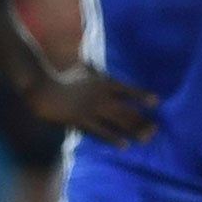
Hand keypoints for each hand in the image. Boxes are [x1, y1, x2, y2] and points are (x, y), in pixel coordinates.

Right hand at [24, 66, 157, 146]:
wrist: (44, 90)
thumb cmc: (63, 78)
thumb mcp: (83, 69)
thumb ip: (96, 69)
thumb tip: (103, 56)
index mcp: (103, 83)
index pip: (127, 90)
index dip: (142, 95)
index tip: (157, 102)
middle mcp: (101, 96)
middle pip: (127, 110)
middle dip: (142, 119)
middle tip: (156, 129)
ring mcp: (92, 110)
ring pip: (118, 122)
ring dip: (134, 130)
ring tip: (146, 138)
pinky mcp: (82, 121)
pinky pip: (101, 132)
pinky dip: (114, 138)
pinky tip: (124, 145)